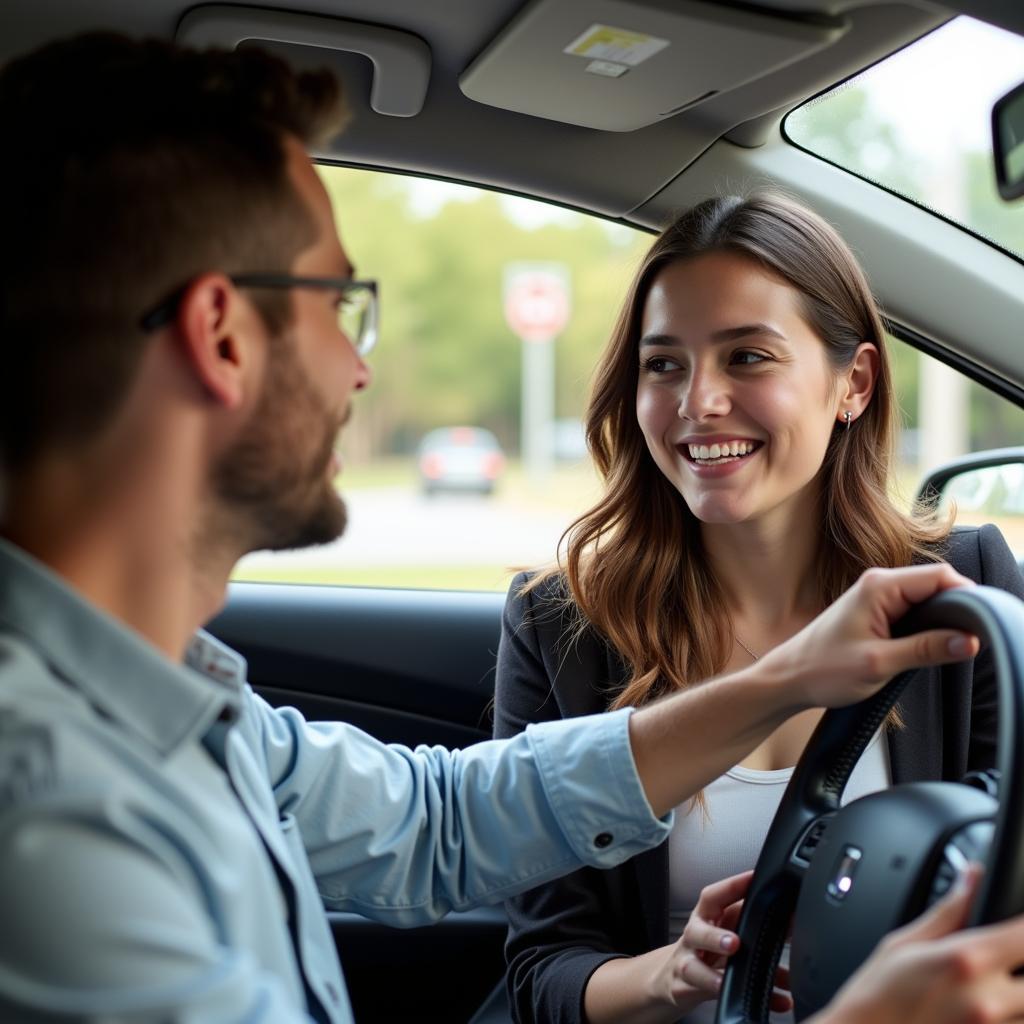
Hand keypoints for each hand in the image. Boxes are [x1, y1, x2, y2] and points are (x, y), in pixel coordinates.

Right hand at [652, 871, 790, 1015]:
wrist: (675, 976)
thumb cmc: (708, 948)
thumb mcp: (726, 929)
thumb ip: (755, 925)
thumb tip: (794, 921)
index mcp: (706, 916)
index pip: (716, 896)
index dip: (733, 886)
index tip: (754, 879)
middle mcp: (695, 937)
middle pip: (698, 931)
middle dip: (715, 937)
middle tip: (735, 943)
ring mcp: (687, 963)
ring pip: (693, 967)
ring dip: (711, 975)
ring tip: (725, 980)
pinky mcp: (685, 989)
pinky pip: (706, 997)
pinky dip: (726, 999)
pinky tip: (747, 1000)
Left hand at [761, 564, 979, 710]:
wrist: (789, 678)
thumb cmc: (822, 669)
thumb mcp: (880, 664)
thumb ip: (926, 650)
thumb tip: (968, 641)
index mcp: (879, 586)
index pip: (940, 576)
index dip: (964, 598)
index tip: (975, 628)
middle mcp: (879, 584)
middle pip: (937, 586)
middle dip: (953, 612)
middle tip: (957, 645)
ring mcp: (877, 598)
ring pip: (927, 601)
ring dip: (938, 623)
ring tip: (937, 651)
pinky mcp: (876, 613)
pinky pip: (913, 612)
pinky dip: (924, 629)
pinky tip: (921, 649)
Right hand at [815, 866, 1023, 1023]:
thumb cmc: (878, 996)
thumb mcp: (906, 943)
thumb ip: (949, 911)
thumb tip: (972, 876)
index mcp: (966, 959)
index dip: (1023, 926)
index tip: (1017, 924)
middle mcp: (987, 999)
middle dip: (1021, 964)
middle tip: (1004, 960)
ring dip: (1017, 997)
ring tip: (990, 987)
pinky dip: (1008, 1016)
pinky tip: (982, 1010)